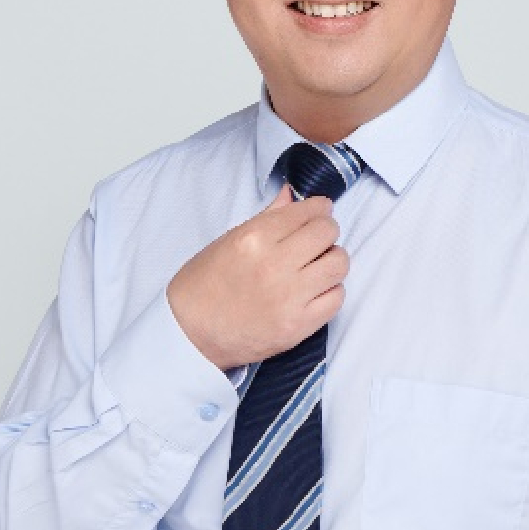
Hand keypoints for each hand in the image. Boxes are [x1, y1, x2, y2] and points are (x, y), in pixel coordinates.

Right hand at [166, 185, 347, 370]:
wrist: (189, 335)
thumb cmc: (203, 286)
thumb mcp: (228, 241)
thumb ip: (267, 217)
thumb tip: (291, 194)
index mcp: (254, 238)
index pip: (306, 212)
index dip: (319, 208)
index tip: (320, 211)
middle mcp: (274, 265)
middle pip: (327, 233)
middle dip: (326, 231)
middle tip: (317, 239)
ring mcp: (289, 297)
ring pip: (339, 264)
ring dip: (332, 260)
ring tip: (317, 265)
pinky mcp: (298, 326)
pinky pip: (336, 297)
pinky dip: (330, 290)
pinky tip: (314, 290)